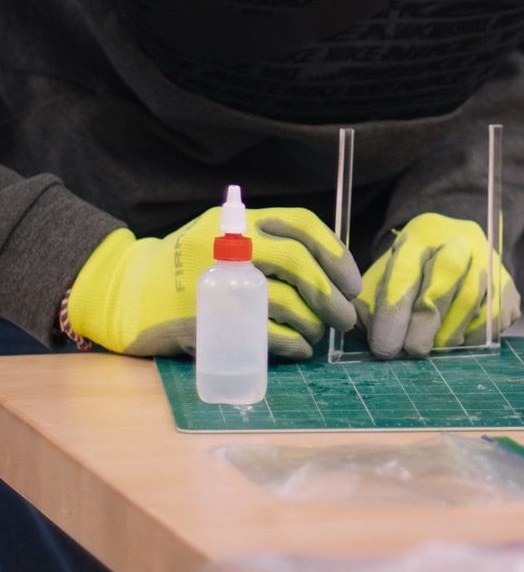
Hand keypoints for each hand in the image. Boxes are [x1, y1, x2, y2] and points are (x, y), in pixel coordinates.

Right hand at [67, 207, 361, 359]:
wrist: (124, 293)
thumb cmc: (183, 267)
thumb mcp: (222, 237)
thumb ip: (267, 243)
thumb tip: (327, 267)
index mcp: (239, 223)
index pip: (301, 225)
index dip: (334, 252)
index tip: (351, 280)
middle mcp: (229, 246)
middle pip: (298, 262)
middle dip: (330, 291)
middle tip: (346, 315)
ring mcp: (215, 283)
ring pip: (284, 300)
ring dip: (314, 320)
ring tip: (321, 333)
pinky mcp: (205, 321)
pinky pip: (261, 334)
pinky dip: (291, 343)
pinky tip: (301, 348)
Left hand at [356, 213, 520, 357]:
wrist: (454, 249)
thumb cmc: (411, 273)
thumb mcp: (385, 278)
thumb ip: (370, 306)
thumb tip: (366, 338)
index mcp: (420, 234)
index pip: (407, 269)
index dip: (394, 311)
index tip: (384, 348)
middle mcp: (459, 238)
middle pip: (447, 274)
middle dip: (426, 320)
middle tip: (412, 351)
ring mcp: (489, 257)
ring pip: (474, 297)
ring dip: (450, 332)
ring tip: (433, 347)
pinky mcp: (508, 281)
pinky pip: (495, 315)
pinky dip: (474, 335)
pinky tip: (457, 338)